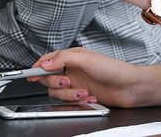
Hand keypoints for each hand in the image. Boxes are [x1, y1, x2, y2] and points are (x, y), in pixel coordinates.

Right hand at [29, 48, 144, 107]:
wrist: (130, 87)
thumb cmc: (113, 69)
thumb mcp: (86, 59)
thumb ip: (63, 59)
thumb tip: (45, 63)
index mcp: (71, 57)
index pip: (48, 61)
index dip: (38, 68)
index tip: (30, 74)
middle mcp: (71, 70)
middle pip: (49, 80)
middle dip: (56, 84)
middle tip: (66, 83)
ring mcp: (75, 84)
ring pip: (58, 94)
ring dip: (69, 95)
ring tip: (83, 92)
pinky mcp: (80, 96)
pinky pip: (69, 102)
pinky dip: (78, 101)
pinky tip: (90, 97)